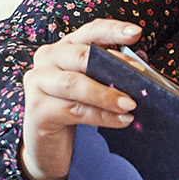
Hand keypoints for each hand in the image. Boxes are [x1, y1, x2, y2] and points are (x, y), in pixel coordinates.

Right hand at [18, 20, 141, 179]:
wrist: (50, 149)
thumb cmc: (75, 112)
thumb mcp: (95, 88)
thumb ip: (113, 73)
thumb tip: (141, 65)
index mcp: (64, 48)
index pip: (89, 31)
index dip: (112, 30)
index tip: (136, 33)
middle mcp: (47, 59)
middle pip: (80, 56)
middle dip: (113, 66)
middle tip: (140, 80)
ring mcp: (37, 83)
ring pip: (75, 84)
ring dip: (107, 95)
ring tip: (131, 105)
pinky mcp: (37, 110)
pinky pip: (73, 110)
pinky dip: (100, 116)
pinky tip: (121, 121)